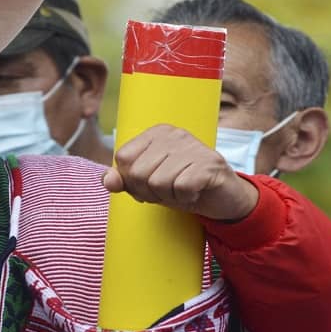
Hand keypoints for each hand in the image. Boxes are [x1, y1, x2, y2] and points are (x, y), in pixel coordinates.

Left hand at [102, 124, 257, 221]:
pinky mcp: (209, 163)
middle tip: (169, 190)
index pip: (123, 158)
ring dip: (169, 196)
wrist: (223, 198)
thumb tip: (107, 180)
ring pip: (158, 182)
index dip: (132, 180)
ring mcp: (193, 146)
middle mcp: (174, 134)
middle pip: (138, 173)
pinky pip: (180, 188)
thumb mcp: (149, 185)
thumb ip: (126, 180)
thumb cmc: (182, 186)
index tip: (150, 184)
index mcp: (156, 133)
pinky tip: (195, 192)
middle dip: (150, 192)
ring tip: (182, 190)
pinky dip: (185, 198)